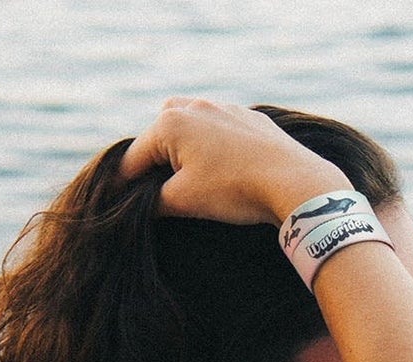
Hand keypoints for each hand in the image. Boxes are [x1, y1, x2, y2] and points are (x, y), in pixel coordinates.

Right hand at [119, 98, 348, 226]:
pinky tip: (225, 169)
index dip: (124, 184)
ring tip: (195, 179)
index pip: (134, 157)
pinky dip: (214, 146)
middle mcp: (193, 105)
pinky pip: (221, 129)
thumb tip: (140, 204)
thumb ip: (153, 201)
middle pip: (159, 135)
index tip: (119, 202)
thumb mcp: (185, 201)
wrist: (293, 181)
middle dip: (157, 161)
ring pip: (191, 127)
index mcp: (170, 123)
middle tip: (163, 191)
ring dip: (185, 150)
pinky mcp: (250, 118)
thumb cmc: (234, 190)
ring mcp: (224, 107)